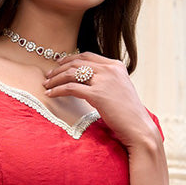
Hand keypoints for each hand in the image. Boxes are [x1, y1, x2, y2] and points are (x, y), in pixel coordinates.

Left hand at [43, 53, 157, 151]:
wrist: (139, 128)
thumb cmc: (128, 114)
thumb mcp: (119, 90)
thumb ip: (106, 81)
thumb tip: (87, 82)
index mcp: (116, 66)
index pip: (88, 56)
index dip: (70, 59)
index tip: (59, 64)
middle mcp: (110, 69)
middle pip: (77, 62)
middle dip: (59, 68)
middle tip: (48, 75)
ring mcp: (104, 80)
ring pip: (72, 73)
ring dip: (55, 78)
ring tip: (46, 85)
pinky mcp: (98, 94)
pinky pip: (71, 88)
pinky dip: (57, 90)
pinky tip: (50, 94)